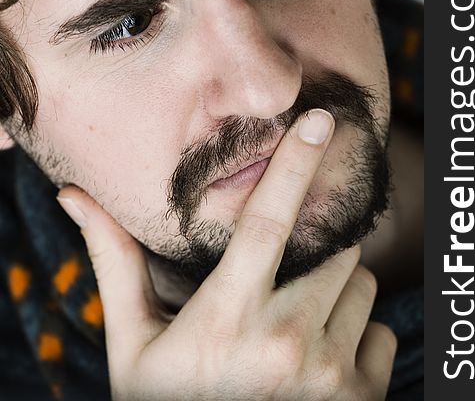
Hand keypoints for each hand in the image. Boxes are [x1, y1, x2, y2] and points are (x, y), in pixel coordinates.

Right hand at [57, 109, 395, 400]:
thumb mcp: (134, 341)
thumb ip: (115, 261)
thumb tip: (75, 196)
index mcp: (226, 316)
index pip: (267, 221)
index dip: (293, 163)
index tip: (320, 121)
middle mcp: (286, 341)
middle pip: (334, 250)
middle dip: (316, 253)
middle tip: (278, 288)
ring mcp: (330, 375)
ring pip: (361, 284)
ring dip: (336, 291)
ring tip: (293, 327)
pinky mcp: (364, 399)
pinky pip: (380, 329)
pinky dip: (357, 334)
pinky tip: (319, 365)